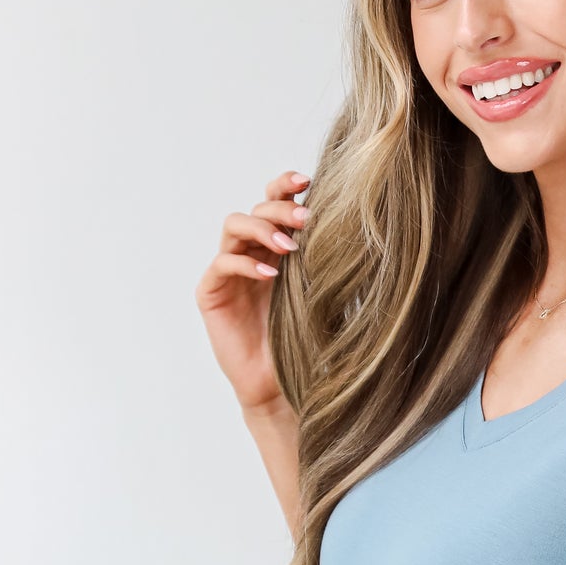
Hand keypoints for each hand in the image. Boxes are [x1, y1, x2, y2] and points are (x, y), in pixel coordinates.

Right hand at [195, 168, 311, 414]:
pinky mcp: (211, 292)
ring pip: (234, 226)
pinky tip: (271, 275)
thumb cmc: (305, 342)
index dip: (285, 186)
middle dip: (280, 208)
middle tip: (305, 219)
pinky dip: (246, 264)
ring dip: (262, 228)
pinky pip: (223, 264)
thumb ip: (326, 262)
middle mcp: (251, 252)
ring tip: (288, 246)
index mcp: (277, 247)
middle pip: (256, 208)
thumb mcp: (321, 295)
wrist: (281, 385)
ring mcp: (228, 271)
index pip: (274, 203)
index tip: (308, 180)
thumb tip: (353, 225)